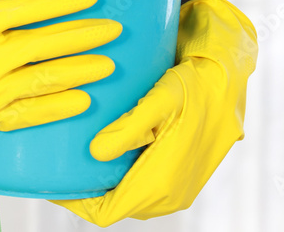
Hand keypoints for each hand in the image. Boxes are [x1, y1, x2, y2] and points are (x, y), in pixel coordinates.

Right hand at [0, 0, 120, 141]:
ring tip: (109, 64)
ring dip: (80, 70)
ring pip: (44, 79)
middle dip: (85, 36)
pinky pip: (28, 114)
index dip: (64, 3)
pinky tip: (82, 101)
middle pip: (47, 44)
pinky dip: (57, 108)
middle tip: (114, 29)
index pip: (31, 9)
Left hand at [53, 0, 256, 226]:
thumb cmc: (200, 81)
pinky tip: (106, 143)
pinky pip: (141, 181)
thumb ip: (131, 128)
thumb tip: (95, 155)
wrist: (233, 71)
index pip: (105, 211)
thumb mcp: (164, 98)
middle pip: (113, 203)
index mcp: (165, 183)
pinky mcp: (181, 172)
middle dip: (85, 185)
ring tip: (75, 149)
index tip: (50, 177)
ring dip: (103, 177)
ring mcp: (177, 185)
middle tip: (57, 157)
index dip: (74, 200)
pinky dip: (121, 169)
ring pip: (127, 193)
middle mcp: (171, 193)